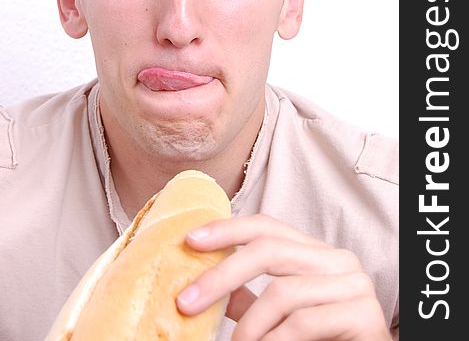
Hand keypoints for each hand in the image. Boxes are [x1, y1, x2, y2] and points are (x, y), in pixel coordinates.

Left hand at [176, 214, 391, 340]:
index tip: (190, 240)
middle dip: (221, 275)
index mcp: (316, 252)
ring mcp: (354, 284)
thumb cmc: (320, 340)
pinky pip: (304, 322)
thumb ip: (249, 298)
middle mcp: (337, 259)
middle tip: (186, 302)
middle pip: (269, 249)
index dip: (227, 228)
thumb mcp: (278, 316)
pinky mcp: (364, 314)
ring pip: (283, 292)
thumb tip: (204, 283)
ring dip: (249, 326)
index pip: (267, 226)